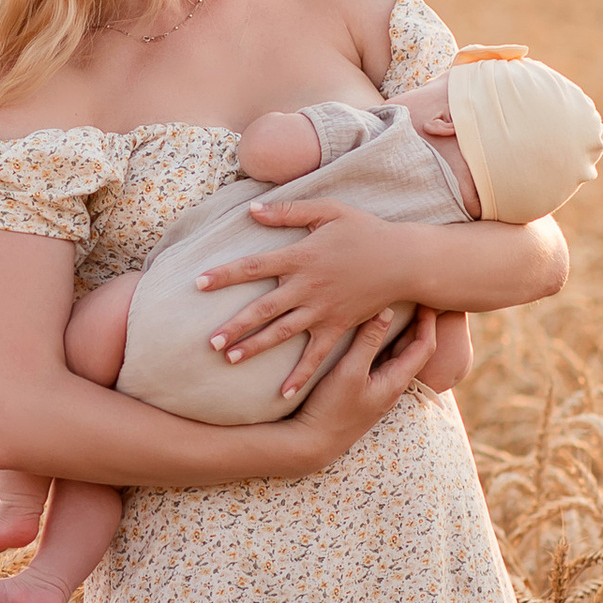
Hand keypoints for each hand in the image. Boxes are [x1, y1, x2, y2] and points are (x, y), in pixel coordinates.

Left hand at [197, 201, 410, 374]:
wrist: (403, 260)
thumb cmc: (365, 231)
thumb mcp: (329, 210)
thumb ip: (289, 211)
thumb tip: (251, 210)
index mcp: (301, 257)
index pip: (254, 267)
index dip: (225, 275)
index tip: (198, 284)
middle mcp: (307, 287)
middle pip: (263, 309)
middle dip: (234, 325)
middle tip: (208, 341)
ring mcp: (322, 311)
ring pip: (282, 333)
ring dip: (255, 347)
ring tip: (229, 358)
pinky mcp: (338, 327)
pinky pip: (316, 355)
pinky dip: (300, 374)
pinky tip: (282, 392)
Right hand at [279, 300, 437, 463]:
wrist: (313, 443)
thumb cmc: (332, 408)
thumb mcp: (350, 371)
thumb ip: (368, 341)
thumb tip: (387, 310)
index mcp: (396, 381)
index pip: (425, 346)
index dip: (429, 321)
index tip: (426, 299)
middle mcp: (393, 386)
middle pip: (415, 350)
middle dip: (419, 324)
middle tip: (417, 298)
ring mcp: (379, 390)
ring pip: (398, 356)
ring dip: (401, 332)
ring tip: (398, 308)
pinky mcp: (364, 392)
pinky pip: (382, 362)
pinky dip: (384, 343)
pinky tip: (373, 333)